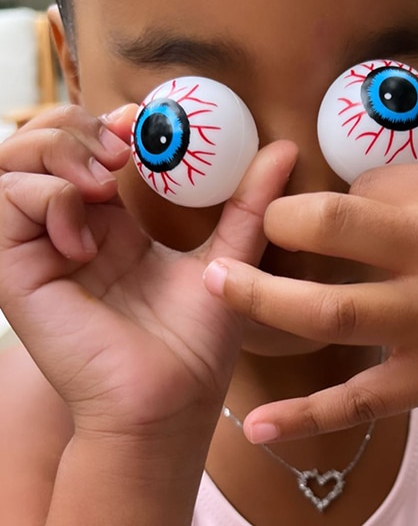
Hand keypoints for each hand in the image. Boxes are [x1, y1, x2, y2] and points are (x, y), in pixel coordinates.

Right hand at [0, 104, 296, 437]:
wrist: (168, 405)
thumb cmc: (193, 349)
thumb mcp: (226, 260)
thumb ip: (247, 204)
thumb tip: (281, 148)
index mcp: (108, 225)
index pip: (82, 144)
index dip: (103, 121)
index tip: (144, 123)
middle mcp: (66, 230)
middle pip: (41, 140)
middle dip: (78, 127)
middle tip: (121, 155)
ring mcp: (37, 248)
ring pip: (13, 160)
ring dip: (59, 153)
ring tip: (104, 186)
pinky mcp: (14, 271)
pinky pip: (7, 200)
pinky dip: (48, 198)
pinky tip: (86, 236)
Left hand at [204, 95, 417, 440]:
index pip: (373, 179)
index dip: (343, 187)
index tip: (336, 205)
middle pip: (331, 227)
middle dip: (276, 221)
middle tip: (250, 226)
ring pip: (328, 312)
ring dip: (261, 298)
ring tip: (215, 287)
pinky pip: (360, 400)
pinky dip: (305, 415)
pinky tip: (255, 425)